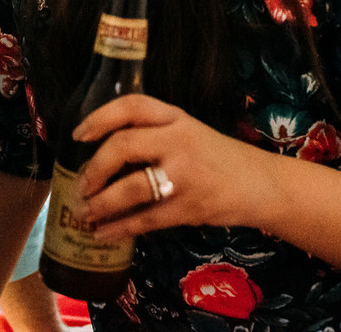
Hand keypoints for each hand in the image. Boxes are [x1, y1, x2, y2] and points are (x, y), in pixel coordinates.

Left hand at [72, 94, 272, 240]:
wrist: (261, 184)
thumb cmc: (216, 158)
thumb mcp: (188, 132)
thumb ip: (152, 135)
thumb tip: (100, 155)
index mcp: (175, 118)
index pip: (132, 106)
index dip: (99, 118)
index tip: (79, 135)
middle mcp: (179, 140)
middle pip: (123, 146)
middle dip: (94, 168)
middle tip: (81, 184)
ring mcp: (185, 175)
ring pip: (130, 188)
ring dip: (100, 204)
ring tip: (84, 213)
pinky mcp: (189, 207)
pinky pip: (145, 220)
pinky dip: (118, 228)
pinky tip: (102, 233)